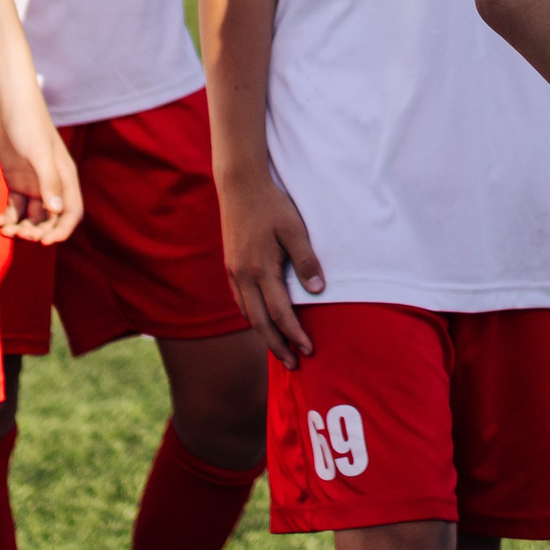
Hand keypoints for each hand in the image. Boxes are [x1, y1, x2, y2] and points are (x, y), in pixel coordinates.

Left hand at [0, 94, 80, 245]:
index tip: (44, 243)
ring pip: (31, 215)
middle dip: (38, 231)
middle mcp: (52, 183)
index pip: (71, 212)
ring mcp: (33, 182)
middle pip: (51, 219)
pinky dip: (8, 217)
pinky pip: (15, 207)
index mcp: (65, 177)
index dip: (62, 230)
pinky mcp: (16, 180)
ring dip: (21, 227)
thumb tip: (57, 212)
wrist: (9, 103)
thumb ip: (48, 182)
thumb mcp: (39, 153)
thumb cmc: (29, 123)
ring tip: (5, 231)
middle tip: (19, 235)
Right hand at [219, 169, 324, 368]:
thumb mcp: (295, 229)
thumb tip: (318, 291)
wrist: (239, 185)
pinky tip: (261, 321)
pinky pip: (240, 301)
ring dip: (264, 334)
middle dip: (277, 346)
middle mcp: (243, 275)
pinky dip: (252, 317)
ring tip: (280, 349)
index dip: (295, 334)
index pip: (279, 313)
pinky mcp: (231, 266)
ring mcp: (234, 272)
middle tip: (293, 365)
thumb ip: (306, 260)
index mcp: (260, 268)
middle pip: (259, 322)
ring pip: (247, 314)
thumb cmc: (272, 204)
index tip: (309, 350)